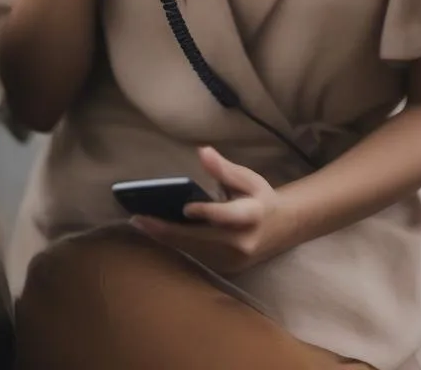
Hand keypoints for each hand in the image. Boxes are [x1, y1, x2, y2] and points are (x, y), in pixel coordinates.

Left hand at [130, 146, 297, 275]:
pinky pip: (196, 256)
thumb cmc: (261, 198)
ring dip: (166, 238)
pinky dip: (175, 244)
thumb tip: (202, 151)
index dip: (208, 213)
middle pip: (201, 239)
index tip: (186, 208)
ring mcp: (233, 260)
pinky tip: (156, 233)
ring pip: (194, 250)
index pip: (227, 217)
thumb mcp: (248, 179)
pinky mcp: (225, 268)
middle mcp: (241, 243)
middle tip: (139, 220)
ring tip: (140, 225)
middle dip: (168, 230)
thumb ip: (224, 169)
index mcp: (252, 216)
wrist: (282, 229)